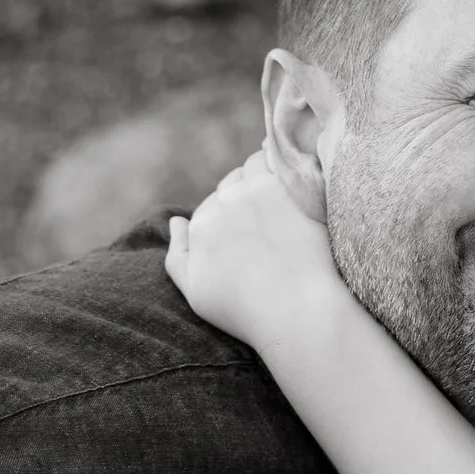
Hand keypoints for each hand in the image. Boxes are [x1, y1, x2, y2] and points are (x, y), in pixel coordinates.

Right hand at [166, 149, 354, 350]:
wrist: (298, 311)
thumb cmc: (247, 311)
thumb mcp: (197, 293)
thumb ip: (177, 256)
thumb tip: (176, 221)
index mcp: (199, 226)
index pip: (212, 204)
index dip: (230, 214)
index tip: (251, 228)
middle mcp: (223, 204)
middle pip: (232, 183)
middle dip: (245, 193)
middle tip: (269, 215)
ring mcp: (256, 192)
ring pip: (253, 166)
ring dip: (262, 174)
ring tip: (281, 195)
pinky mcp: (288, 188)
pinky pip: (280, 162)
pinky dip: (284, 165)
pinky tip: (295, 177)